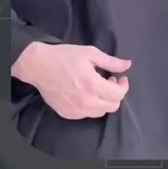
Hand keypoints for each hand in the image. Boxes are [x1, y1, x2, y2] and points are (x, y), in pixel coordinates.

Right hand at [12, 42, 130, 119]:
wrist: (39, 66)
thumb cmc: (65, 56)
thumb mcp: (90, 53)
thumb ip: (111, 61)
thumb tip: (128, 65)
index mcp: (93, 85)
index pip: (118, 95)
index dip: (123, 85)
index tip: (120, 77)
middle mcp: (86, 102)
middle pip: (112, 106)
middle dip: (115, 93)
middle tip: (109, 80)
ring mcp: (76, 110)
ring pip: (101, 112)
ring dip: (104, 101)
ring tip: (97, 87)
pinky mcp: (67, 114)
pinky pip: (87, 115)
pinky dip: (92, 106)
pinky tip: (86, 93)